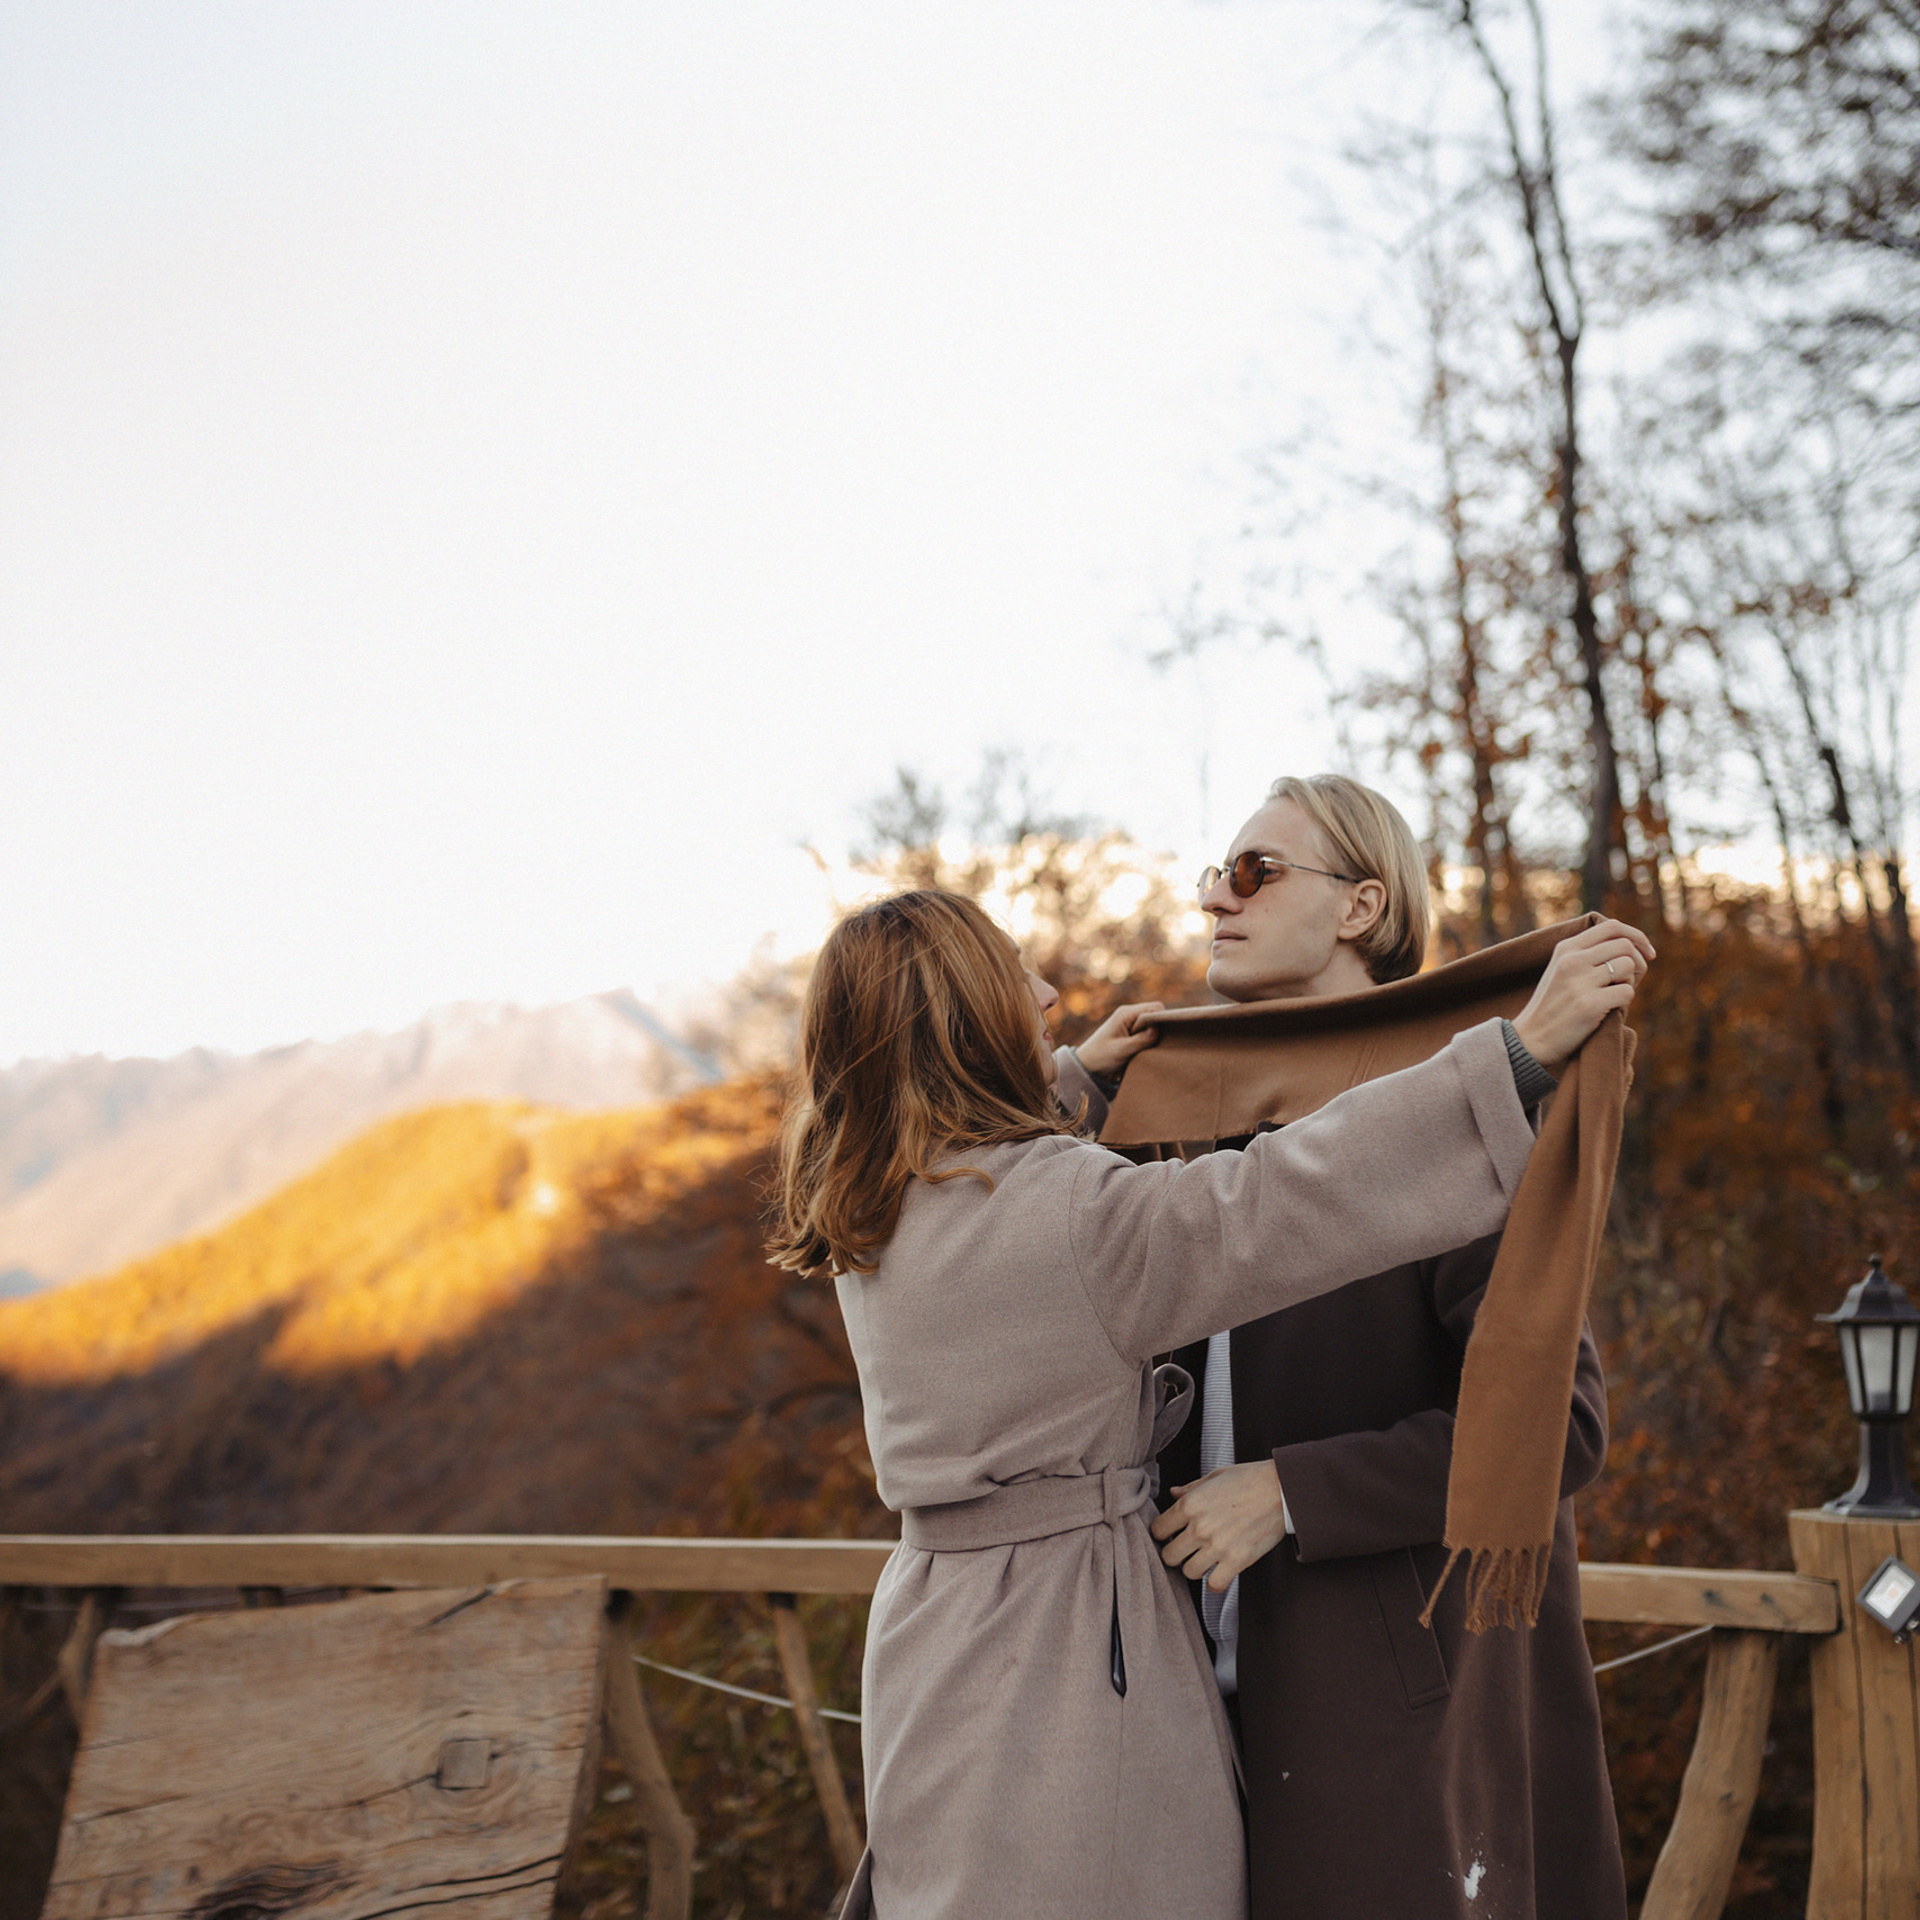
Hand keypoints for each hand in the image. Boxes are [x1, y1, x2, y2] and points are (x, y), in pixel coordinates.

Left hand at [1075, 1000, 1166, 1078]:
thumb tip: (1158, 1029)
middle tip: (1160, 1045)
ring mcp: (1130, 1024)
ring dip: (1155, 1036)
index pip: (1154, 1008)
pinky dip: (1150, 1040)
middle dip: (1161, 1028)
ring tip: (1153, 1049)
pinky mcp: (1131, 1034)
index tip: (1167, 1034)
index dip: (1163, 1019)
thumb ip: (1140, 1040)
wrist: (1087, 1066)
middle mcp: (1129, 1015)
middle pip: (1155, 1015)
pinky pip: (1147, 1032)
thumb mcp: (1121, 1050)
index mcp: (1126, 1013)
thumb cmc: (1100, 1057)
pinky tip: (1149, 1051)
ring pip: (1153, 1025)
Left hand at [1148, 1459, 1287, 1592]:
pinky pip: (1214, 1585)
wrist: (1282, 1489)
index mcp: (1190, 1504)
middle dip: (1174, 1553)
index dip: (1162, 1533)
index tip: (1171, 1534)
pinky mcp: (1238, 1561)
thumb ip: (1191, 1488)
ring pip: (1188, 1572)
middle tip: (1185, 1549)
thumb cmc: (1249, 1479)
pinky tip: (1219, 1571)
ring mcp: (1218, 1547)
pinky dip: (1214, 1581)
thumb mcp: (1215, 1476)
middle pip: (1169, 1556)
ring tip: (1204, 1558)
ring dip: (1194, 1567)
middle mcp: (1200, 1527)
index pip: (1158, 1529)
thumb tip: (1173, 1492)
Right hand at [1510, 917, 1655, 1074]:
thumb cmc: (1553, 1006)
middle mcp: (1572, 960)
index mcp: (1565, 948)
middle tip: (1633, 980)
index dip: (1636, 937)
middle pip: (1624, 945)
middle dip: (1638, 962)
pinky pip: (1627, 992)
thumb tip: (1633, 947)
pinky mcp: (1589, 1004)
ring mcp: (1580, 982)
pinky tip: (1608, 1010)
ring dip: (1630, 982)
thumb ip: (1588, 955)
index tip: (1647, 953)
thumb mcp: (1562, 971)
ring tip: (1614, 995)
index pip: (1611, 927)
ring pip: (1628, 966)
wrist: (1531, 1039)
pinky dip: (1625, 1002)